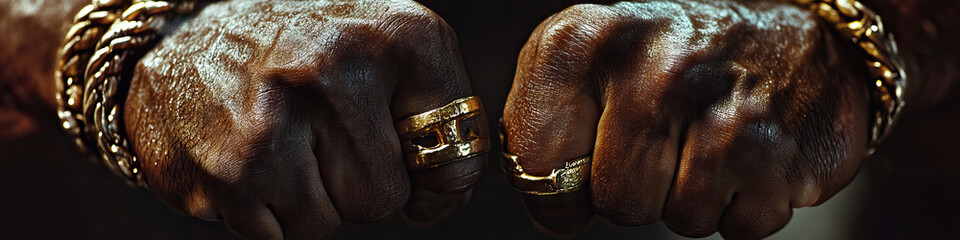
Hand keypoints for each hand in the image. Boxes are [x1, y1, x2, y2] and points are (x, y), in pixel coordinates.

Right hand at [123, 0, 485, 237]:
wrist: (185, 34)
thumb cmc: (309, 48)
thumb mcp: (393, 43)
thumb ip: (441, 108)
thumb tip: (435, 203)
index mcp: (393, 36)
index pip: (454, 159)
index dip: (434, 172)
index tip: (404, 149)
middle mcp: (329, 72)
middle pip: (383, 199)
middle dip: (358, 181)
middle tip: (321, 132)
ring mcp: (270, 126)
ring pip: (325, 224)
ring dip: (310, 200)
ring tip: (283, 140)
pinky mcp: (223, 172)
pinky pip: (274, 237)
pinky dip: (266, 213)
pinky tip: (250, 159)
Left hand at [503, 0, 868, 237]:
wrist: (802, 42)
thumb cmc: (684, 55)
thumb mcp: (596, 55)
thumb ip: (547, 118)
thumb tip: (552, 208)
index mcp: (590, 39)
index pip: (537, 162)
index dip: (556, 184)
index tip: (580, 166)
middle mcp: (658, 68)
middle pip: (614, 201)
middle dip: (635, 188)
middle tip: (665, 140)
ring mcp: (724, 112)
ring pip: (676, 219)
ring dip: (690, 197)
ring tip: (710, 140)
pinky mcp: (781, 158)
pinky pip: (735, 229)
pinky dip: (742, 206)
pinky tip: (748, 155)